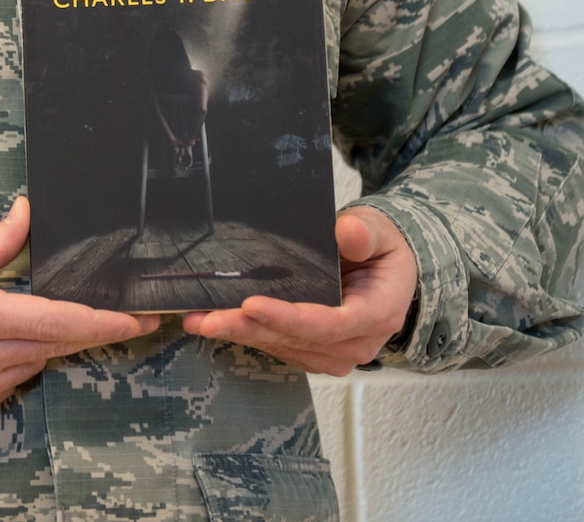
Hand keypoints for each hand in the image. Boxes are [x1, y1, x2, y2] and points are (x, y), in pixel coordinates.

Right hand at [0, 197, 159, 427]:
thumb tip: (29, 215)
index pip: (59, 321)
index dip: (105, 321)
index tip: (139, 317)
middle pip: (53, 346)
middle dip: (84, 329)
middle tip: (116, 315)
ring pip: (31, 366)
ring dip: (37, 345)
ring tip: (13, 320)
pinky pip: (6, 387)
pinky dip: (8, 366)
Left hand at [180, 206, 417, 376]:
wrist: (384, 269)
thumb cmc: (379, 248)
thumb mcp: (377, 231)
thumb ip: (364, 233)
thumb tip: (348, 231)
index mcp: (378, 313)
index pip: (331, 323)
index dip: (289, 318)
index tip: (251, 304)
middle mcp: (359, 342)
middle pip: (299, 340)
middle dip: (250, 329)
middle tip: (209, 319)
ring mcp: (337, 352)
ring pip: (284, 347)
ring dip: (241, 334)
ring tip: (199, 320)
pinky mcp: (316, 352)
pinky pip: (280, 347)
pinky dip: (248, 335)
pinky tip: (216, 323)